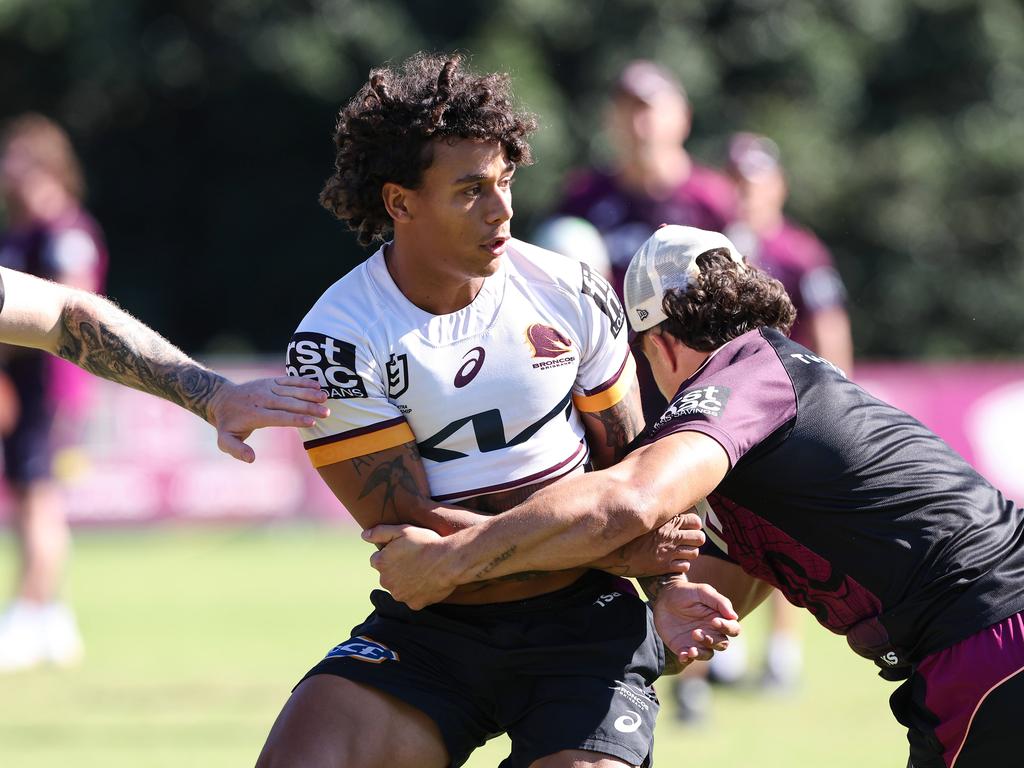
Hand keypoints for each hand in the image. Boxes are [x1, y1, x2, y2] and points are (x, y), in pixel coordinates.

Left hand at [208, 376, 328, 461]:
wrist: (220, 398)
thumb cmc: (228, 424)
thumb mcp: (225, 441)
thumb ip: (237, 450)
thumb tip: (252, 458)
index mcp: (254, 414)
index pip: (278, 417)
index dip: (295, 419)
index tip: (312, 422)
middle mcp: (262, 399)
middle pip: (289, 403)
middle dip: (309, 407)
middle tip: (326, 412)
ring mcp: (267, 388)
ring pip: (291, 390)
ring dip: (309, 393)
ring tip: (325, 398)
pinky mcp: (270, 381)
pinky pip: (289, 380)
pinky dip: (303, 382)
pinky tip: (317, 385)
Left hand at [364, 524, 456, 608]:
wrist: (449, 561)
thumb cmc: (426, 543)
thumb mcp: (402, 530)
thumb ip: (380, 532)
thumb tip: (364, 535)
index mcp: (381, 563)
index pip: (377, 560)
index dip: (390, 554)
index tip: (403, 550)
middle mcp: (386, 582)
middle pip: (387, 575)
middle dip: (396, 569)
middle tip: (414, 560)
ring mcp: (400, 595)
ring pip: (399, 588)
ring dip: (406, 581)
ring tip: (422, 570)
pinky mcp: (414, 604)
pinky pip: (413, 598)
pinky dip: (418, 592)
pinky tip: (428, 581)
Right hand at [596, 510, 703, 576]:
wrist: (614, 552)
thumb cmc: (628, 534)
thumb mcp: (644, 518)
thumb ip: (658, 513)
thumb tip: (666, 503)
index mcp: (667, 521)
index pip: (695, 521)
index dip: (694, 525)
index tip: (687, 528)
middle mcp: (670, 535)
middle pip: (699, 538)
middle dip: (695, 540)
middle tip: (686, 542)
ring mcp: (669, 551)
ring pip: (695, 553)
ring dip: (688, 553)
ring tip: (679, 552)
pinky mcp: (664, 566)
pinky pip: (685, 566)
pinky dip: (681, 565)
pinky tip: (673, 562)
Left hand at [654, 577, 740, 670]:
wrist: (663, 598)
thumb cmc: (686, 592)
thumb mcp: (702, 591)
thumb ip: (719, 602)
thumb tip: (734, 616)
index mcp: (719, 619)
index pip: (733, 629)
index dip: (727, 628)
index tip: (714, 621)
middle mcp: (711, 632)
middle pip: (722, 644)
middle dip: (712, 641)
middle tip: (696, 632)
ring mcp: (698, 642)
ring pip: (708, 654)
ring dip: (701, 654)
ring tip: (691, 649)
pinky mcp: (683, 647)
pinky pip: (689, 658)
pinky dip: (687, 659)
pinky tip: (682, 655)